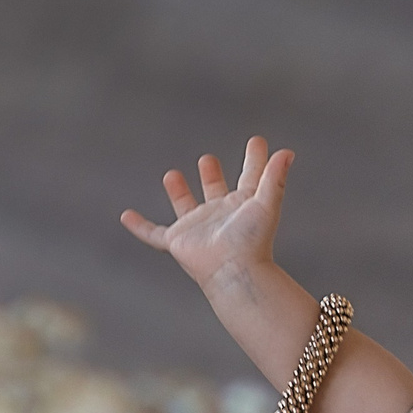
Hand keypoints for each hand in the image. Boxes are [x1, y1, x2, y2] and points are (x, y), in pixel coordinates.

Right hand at [121, 135, 293, 296]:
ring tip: (172, 175)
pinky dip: (139, 227)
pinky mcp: (178, 241)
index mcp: (243, 206)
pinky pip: (154, 235)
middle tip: (208, 160)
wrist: (234, 271)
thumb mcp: (265, 204)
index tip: (257, 141)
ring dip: (179, 193)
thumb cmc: (252, 241)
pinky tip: (125, 216)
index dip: (255, 160)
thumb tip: (287, 152)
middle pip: (215, 192)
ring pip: (186, 208)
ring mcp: (197, 228)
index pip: (250, 177)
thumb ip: (275, 178)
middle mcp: (220, 215)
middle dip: (211, 176)